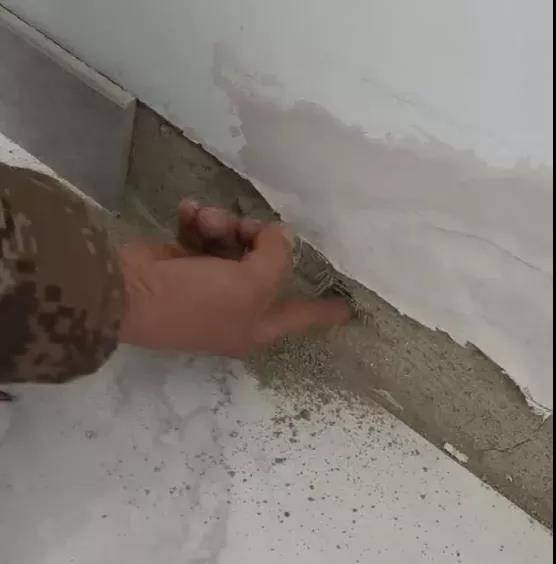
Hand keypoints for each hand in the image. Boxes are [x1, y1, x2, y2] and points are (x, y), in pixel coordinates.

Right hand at [118, 201, 350, 356]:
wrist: (127, 294)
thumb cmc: (197, 301)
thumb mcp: (250, 285)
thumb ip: (277, 257)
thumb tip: (280, 236)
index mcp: (258, 324)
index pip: (302, 317)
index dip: (325, 312)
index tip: (349, 310)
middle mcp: (237, 308)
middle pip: (267, 266)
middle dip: (258, 239)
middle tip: (245, 226)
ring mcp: (210, 287)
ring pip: (234, 244)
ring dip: (222, 225)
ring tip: (204, 219)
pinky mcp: (185, 266)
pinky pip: (204, 237)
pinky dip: (197, 222)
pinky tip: (187, 212)